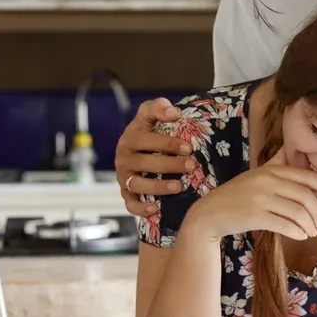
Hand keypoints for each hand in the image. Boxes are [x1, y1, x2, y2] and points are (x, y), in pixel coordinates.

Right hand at [115, 98, 196, 215]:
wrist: (138, 151)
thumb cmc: (149, 132)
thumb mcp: (150, 114)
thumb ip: (159, 107)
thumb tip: (174, 114)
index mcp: (130, 139)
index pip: (146, 140)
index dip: (167, 143)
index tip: (188, 147)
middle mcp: (124, 159)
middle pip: (145, 164)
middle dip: (170, 165)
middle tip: (192, 165)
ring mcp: (124, 178)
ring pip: (138, 185)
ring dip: (158, 187)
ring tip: (179, 186)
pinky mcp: (126, 194)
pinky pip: (130, 204)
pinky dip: (141, 209)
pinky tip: (156, 209)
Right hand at [184, 148, 316, 241]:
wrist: (210, 213)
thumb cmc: (237, 195)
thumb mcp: (256, 174)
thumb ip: (276, 163)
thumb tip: (291, 148)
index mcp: (270, 170)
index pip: (306, 176)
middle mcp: (267, 181)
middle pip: (306, 196)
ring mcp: (261, 198)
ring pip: (298, 212)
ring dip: (309, 225)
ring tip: (311, 232)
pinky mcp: (255, 216)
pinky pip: (285, 225)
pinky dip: (297, 232)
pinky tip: (300, 236)